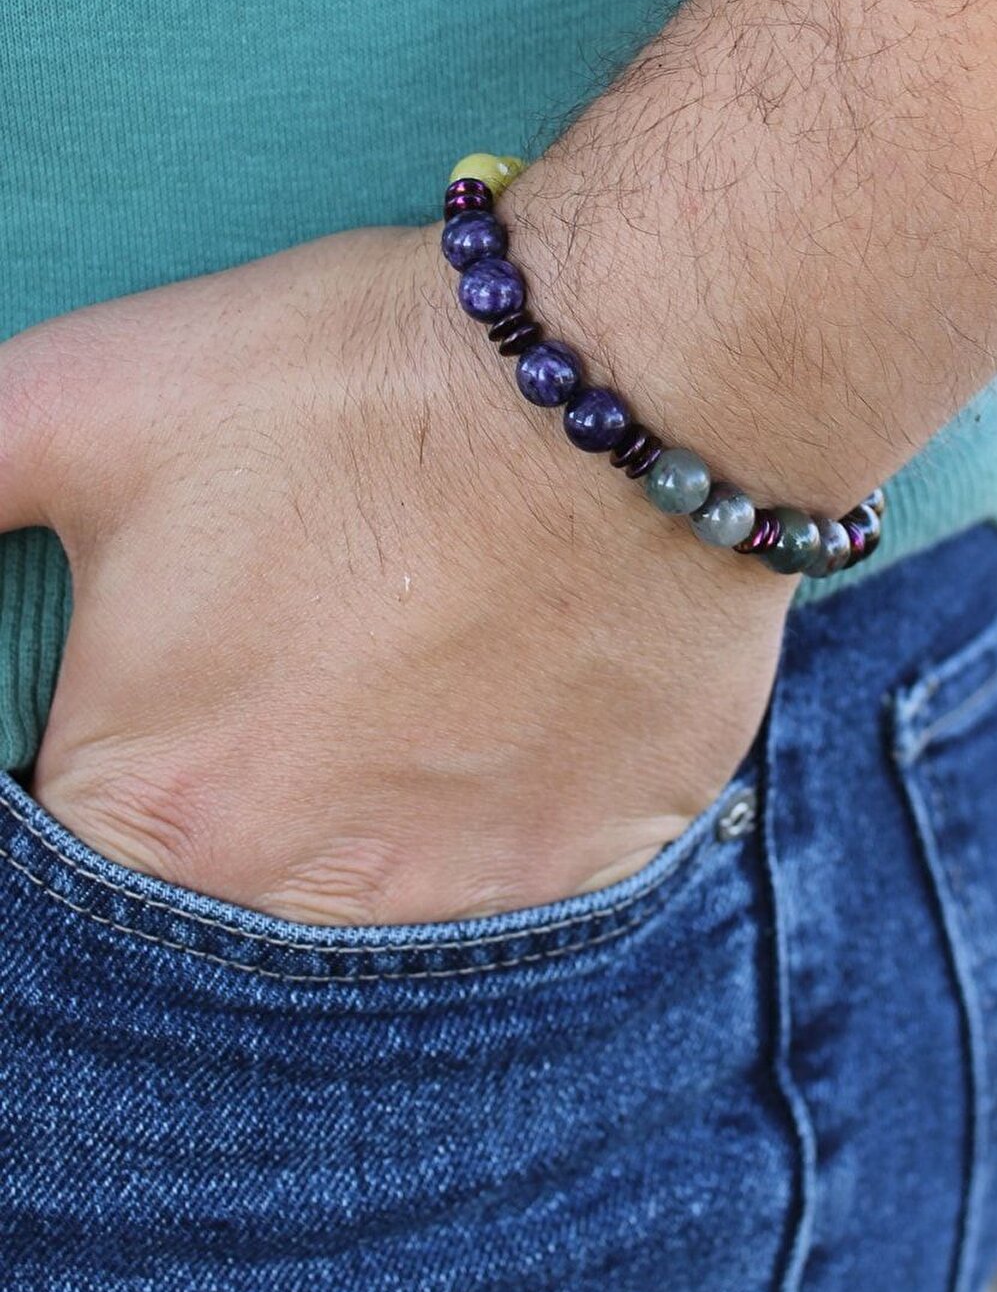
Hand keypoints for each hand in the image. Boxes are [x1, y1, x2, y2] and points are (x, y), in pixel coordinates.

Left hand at [0, 226, 793, 923]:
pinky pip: (508, 894)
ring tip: (405, 678)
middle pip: (226, 892)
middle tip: (313, 664)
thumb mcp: (84, 399)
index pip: (74, 855)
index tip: (192, 673)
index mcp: (141, 810)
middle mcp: (287, 904)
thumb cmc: (354, 384)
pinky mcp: (580, 883)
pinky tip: (500, 707)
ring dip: (364, 816)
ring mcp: (451, 909)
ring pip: (369, 902)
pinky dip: (489, 815)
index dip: (131, 744)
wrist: (628, 382)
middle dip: (248, 788)